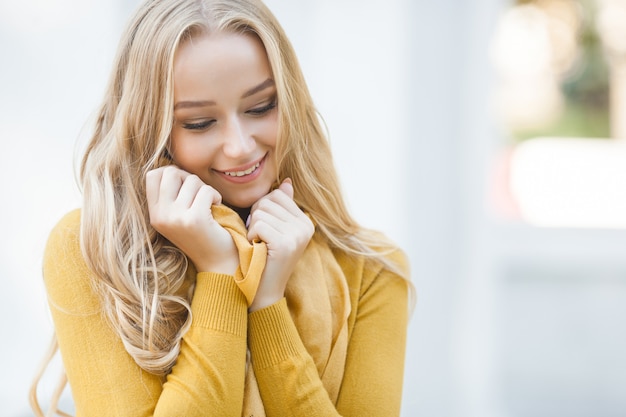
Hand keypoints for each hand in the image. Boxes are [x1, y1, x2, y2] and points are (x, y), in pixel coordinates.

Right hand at [146, 166, 237, 273]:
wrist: (218, 263)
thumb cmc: (202, 234)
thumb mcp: (177, 215)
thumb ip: (171, 194)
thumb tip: (172, 167)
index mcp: (154, 214)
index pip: (152, 175)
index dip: (171, 173)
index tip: (185, 187)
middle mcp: (160, 216)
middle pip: (170, 172)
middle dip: (189, 178)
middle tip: (199, 194)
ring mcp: (176, 218)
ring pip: (192, 180)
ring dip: (205, 189)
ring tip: (208, 205)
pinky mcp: (194, 219)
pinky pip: (206, 190)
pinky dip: (216, 196)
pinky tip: (216, 208)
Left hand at [246, 179, 314, 311]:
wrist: (264, 291)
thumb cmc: (264, 258)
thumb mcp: (276, 230)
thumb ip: (281, 207)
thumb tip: (286, 183)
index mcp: (306, 221)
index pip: (277, 194)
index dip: (262, 208)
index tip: (262, 228)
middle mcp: (306, 226)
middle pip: (268, 201)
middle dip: (256, 216)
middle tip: (259, 237)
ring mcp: (297, 235)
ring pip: (261, 211)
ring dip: (252, 228)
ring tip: (259, 244)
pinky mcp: (285, 244)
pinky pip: (258, 224)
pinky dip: (251, 236)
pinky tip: (257, 248)